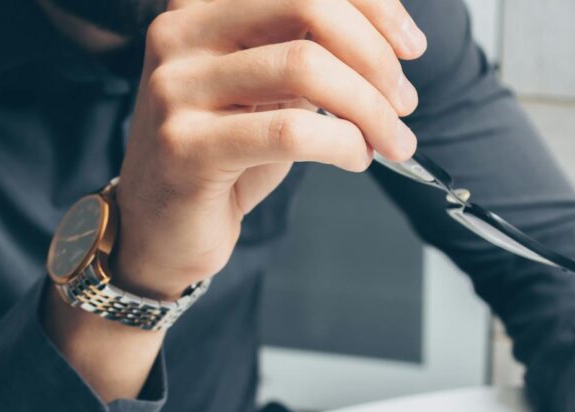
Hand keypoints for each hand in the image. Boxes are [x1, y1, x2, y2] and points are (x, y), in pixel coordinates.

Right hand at [114, 0, 427, 297]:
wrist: (163, 225)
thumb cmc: (225, 155)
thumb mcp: (271, 89)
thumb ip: (311, 52)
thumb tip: (391, 40)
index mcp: (204, 4)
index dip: (372, 4)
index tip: (411, 44)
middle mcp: (182, 32)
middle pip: (308, 5)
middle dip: (376, 57)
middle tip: (404, 102)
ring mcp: (177, 87)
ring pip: (306, 67)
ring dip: (370, 109)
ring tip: (390, 140)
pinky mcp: (186, 145)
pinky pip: (290, 132)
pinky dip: (343, 143)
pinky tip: (355, 158)